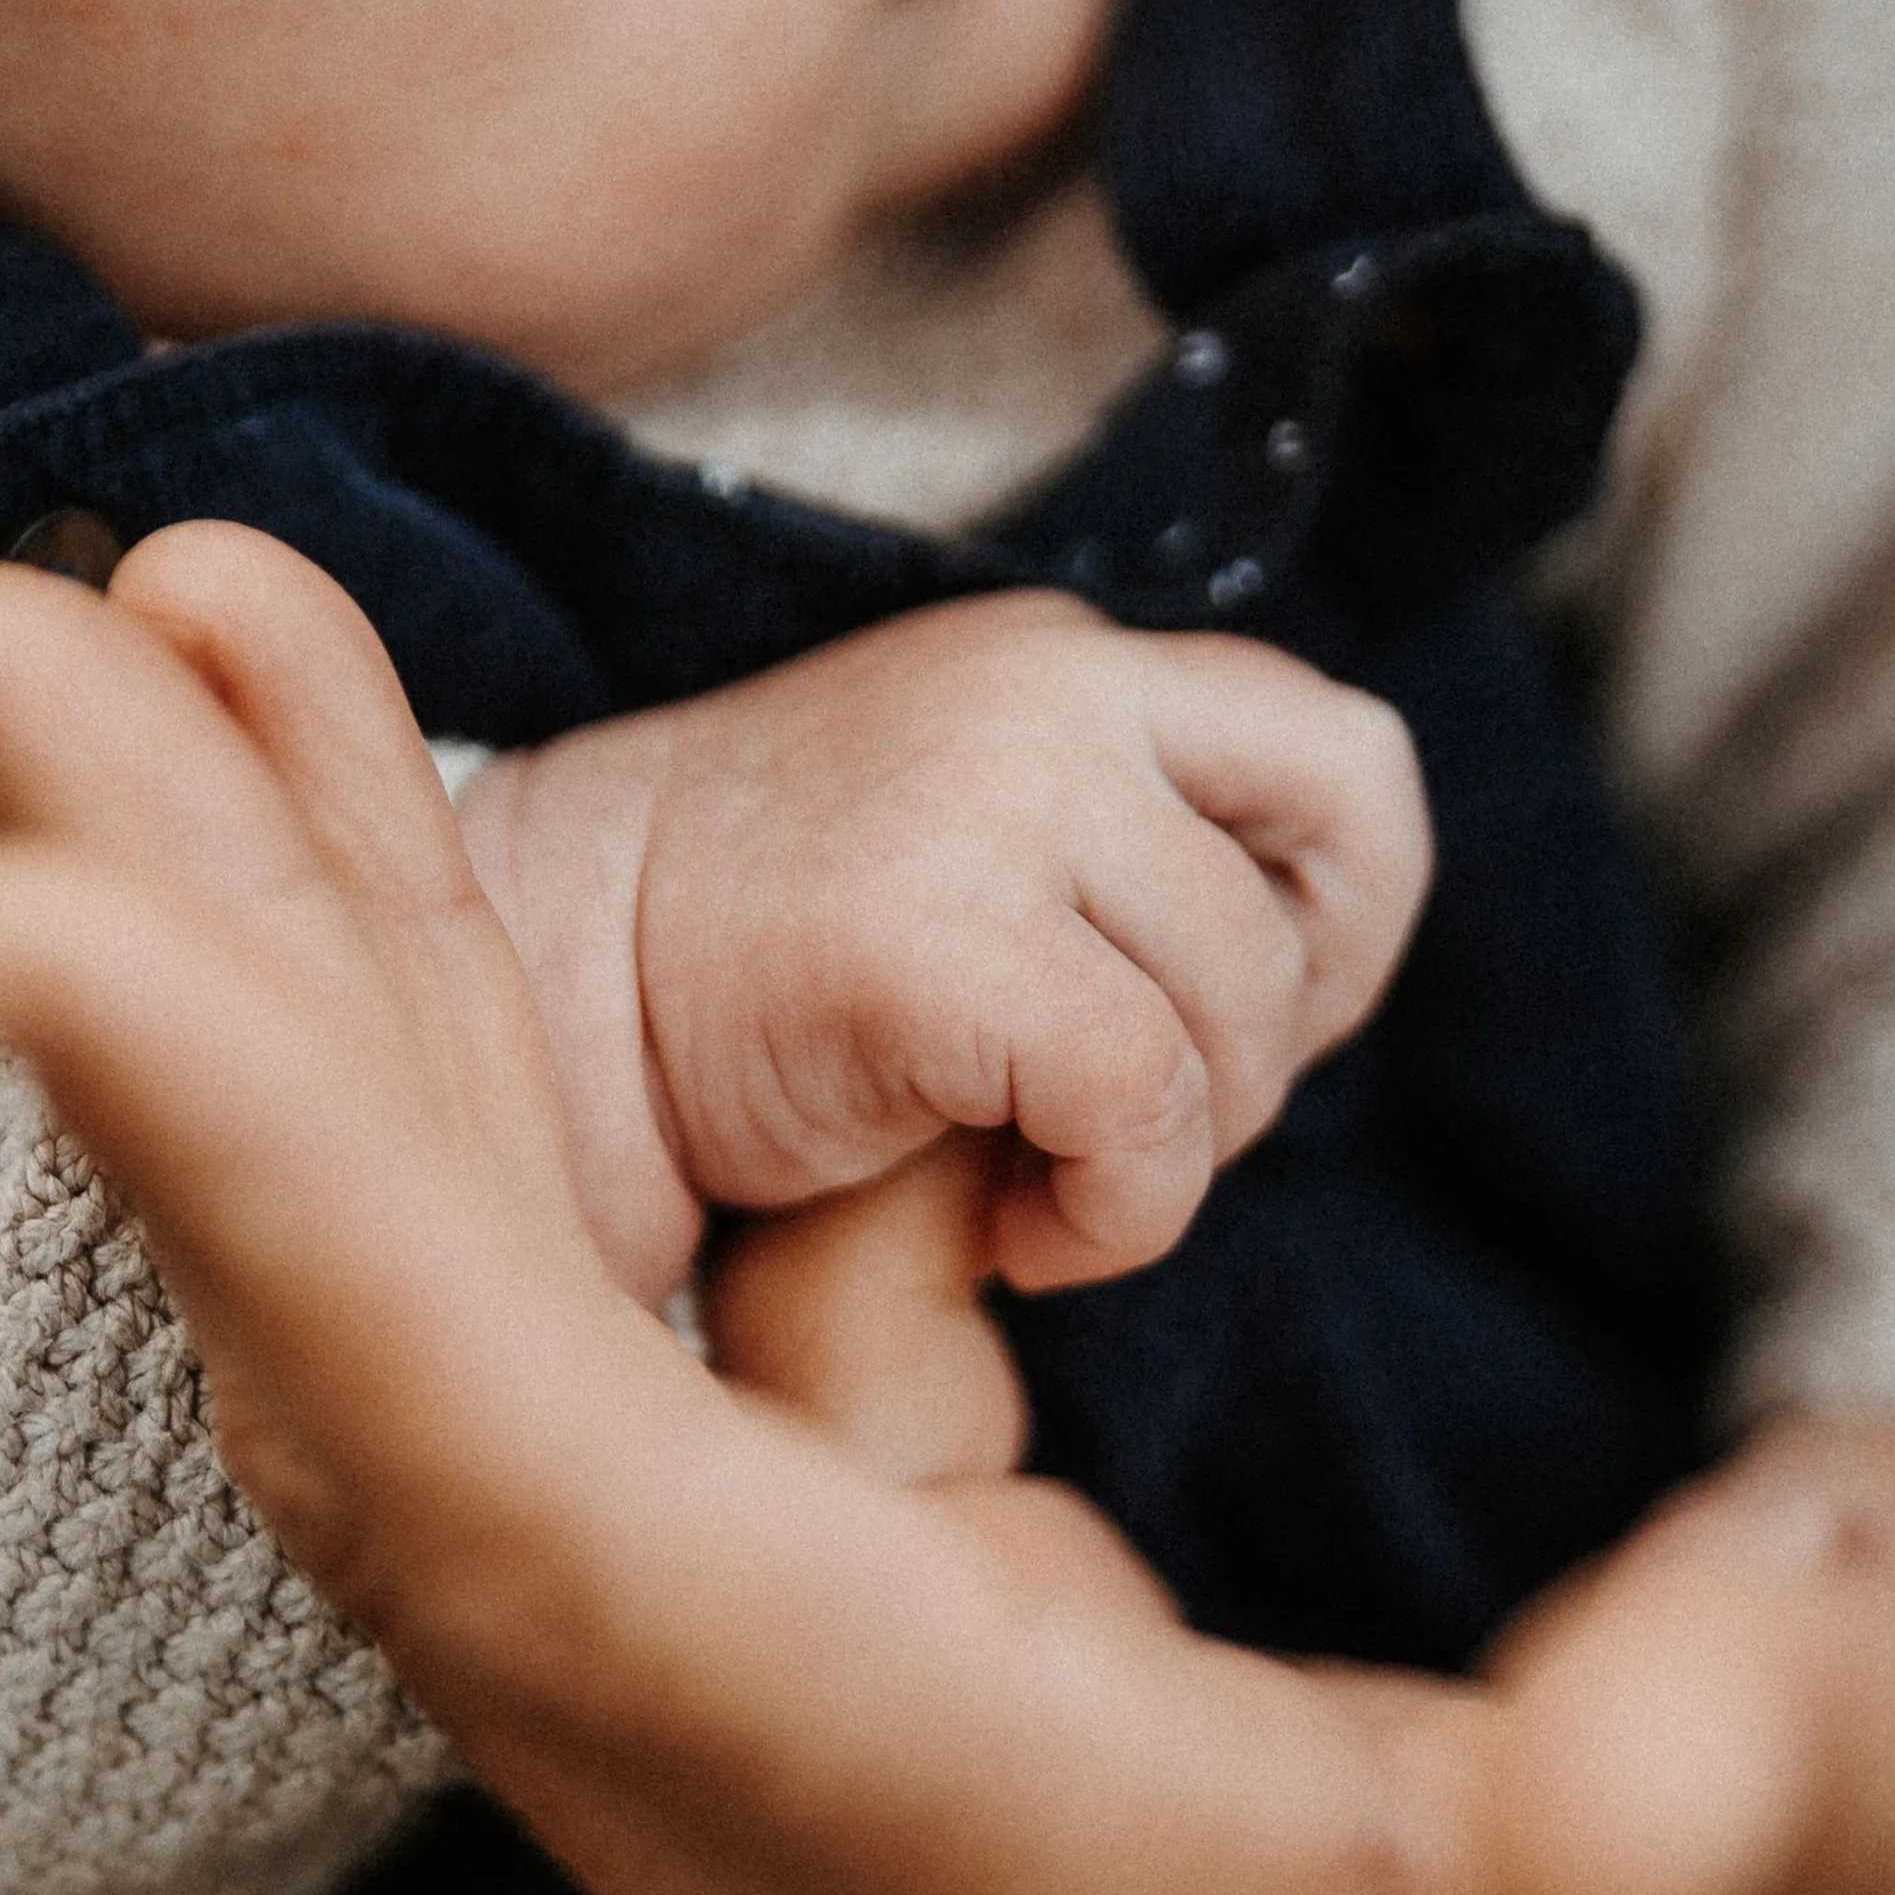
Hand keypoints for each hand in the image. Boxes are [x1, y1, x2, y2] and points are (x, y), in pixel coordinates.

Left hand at [0, 523, 1894, 1894]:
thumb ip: (1848, 1815)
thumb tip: (1642, 1751)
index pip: (577, 1554)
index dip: (294, 1223)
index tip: (28, 909)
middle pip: (429, 1447)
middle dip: (210, 1030)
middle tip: (3, 652)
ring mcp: (882, 1878)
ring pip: (501, 1411)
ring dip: (346, 1037)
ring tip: (209, 678)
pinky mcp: (932, 1787)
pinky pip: (662, 1447)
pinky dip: (575, 1186)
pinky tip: (666, 1026)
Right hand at [455, 584, 1430, 1302]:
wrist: (541, 991)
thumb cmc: (760, 961)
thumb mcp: (974, 836)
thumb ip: (1133, 853)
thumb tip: (1314, 980)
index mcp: (1060, 659)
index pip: (1344, 751)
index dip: (1352, 912)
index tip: (1248, 1021)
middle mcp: (1048, 688)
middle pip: (1335, 862)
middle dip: (1284, 1032)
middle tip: (1143, 1117)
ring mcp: (994, 794)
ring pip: (1244, 1002)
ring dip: (1178, 1148)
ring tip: (1038, 1182)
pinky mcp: (936, 934)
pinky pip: (1148, 1102)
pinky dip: (1119, 1212)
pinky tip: (1015, 1235)